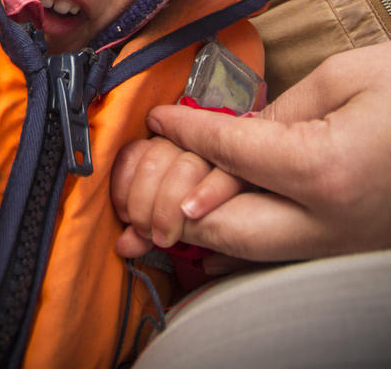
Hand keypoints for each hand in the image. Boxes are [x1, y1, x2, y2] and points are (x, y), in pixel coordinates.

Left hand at [111, 136, 243, 257]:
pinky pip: (225, 176)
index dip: (123, 180)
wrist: (272, 225)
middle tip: (146, 231)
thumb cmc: (225, 229)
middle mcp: (194, 150)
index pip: (136, 150)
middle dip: (142, 197)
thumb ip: (148, 232)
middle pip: (157, 156)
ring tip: (166, 235)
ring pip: (185, 165)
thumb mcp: (178, 232)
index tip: (123, 214)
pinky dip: (206, 193)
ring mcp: (222, 159)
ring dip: (168, 202)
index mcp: (172, 154)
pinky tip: (191, 211)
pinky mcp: (249, 173)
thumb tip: (123, 245)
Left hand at [145, 44, 390, 263]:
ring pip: (252, 253)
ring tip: (157, 220)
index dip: (187, 132)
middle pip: (227, 226)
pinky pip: (283, 256)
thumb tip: (234, 133)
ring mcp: (343, 244)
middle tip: (143, 187)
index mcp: (325, 168)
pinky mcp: (352, 248)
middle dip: (177, 206)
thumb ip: (282, 111)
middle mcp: (330, 221)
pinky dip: (241, 245)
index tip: (159, 120)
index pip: (231, 150)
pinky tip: (213, 235)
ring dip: (201, 234)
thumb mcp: (347, 78)